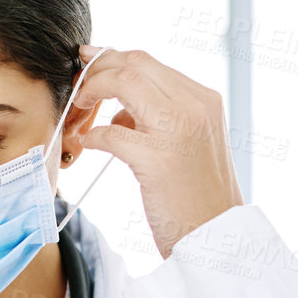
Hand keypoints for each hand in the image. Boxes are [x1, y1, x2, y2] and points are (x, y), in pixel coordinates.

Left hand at [67, 45, 243, 259]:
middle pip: (133, 63)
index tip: (90, 65)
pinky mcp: (158, 160)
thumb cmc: (198, 196)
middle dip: (97, 69)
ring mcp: (178, 131)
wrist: (218, 237)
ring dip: (91, 92)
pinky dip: (92, 136)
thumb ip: (161, 117)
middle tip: (79, 87)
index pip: (149, 61)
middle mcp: (195, 107)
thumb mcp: (191, 143)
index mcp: (205, 99)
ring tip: (80, 113)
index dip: (112, 59)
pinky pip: (110, 133)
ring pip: (123, 82)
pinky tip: (87, 146)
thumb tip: (118, 108)